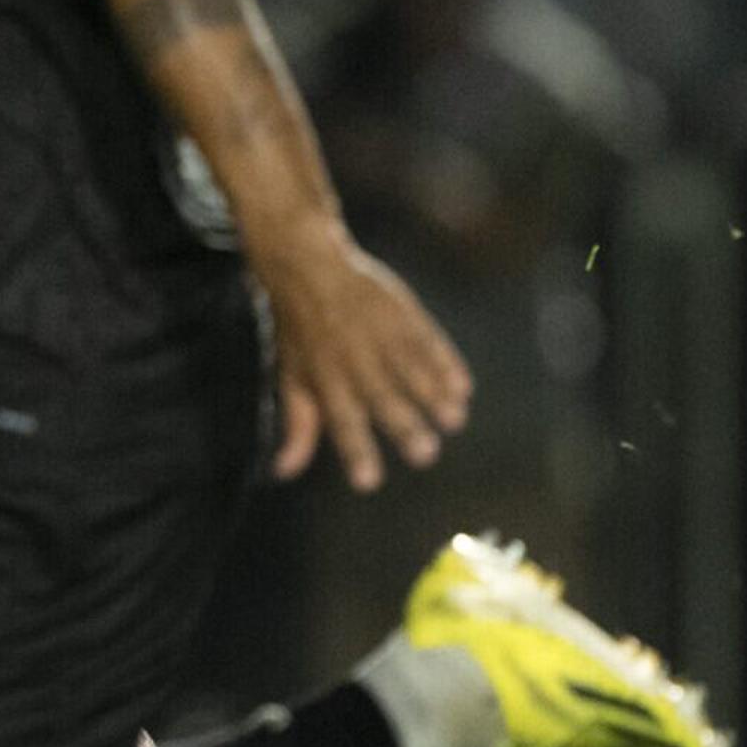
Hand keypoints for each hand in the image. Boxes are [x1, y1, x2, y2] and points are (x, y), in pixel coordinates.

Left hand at [257, 214, 473, 490]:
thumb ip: (297, 424)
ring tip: (453, 422)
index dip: (354, 451)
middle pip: (381, 398)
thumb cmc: (298, 331)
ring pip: (410, 370)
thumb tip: (283, 472)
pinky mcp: (402, 313)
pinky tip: (463, 388)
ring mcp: (380, 334)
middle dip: (403, 427)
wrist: (307, 264)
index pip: (339, 421)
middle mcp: (352, 358)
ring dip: (433, 397)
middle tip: (425, 455)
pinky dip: (447, 364)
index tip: (369, 482)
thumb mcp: (291, 375)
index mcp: (323, 377)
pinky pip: (429, 341)